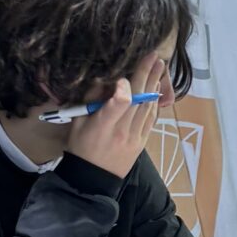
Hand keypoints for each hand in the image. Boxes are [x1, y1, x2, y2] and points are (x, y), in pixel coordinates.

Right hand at [67, 51, 165, 178]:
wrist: (93, 179)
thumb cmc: (81, 148)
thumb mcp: (77, 124)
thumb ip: (89, 101)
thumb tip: (104, 80)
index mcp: (103, 125)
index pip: (119, 104)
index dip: (124, 88)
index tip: (125, 76)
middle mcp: (121, 130)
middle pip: (138, 100)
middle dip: (146, 76)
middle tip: (154, 57)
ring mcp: (134, 136)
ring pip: (147, 107)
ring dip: (154, 85)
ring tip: (159, 67)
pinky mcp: (142, 142)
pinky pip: (150, 119)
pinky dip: (154, 102)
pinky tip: (157, 89)